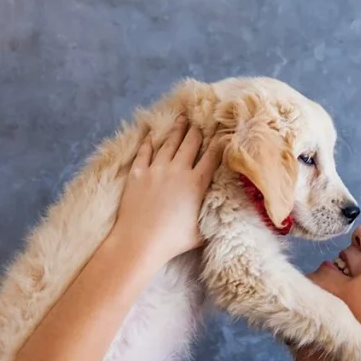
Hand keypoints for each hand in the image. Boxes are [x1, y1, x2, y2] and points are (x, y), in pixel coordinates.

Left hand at [112, 115, 224, 259]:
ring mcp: (156, 170)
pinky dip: (149, 142)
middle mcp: (178, 170)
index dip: (219, 143)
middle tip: (200, 123)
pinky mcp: (137, 174)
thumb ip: (212, 216)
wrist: (140, 241)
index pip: (212, 156)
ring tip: (182, 119)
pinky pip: (144, 152)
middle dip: (197, 131)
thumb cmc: (173, 240)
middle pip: (191, 143)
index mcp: (197, 183)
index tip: (223, 134)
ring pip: (169, 143)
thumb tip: (223, 212)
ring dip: (177, 130)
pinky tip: (152, 135)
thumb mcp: (202, 230)